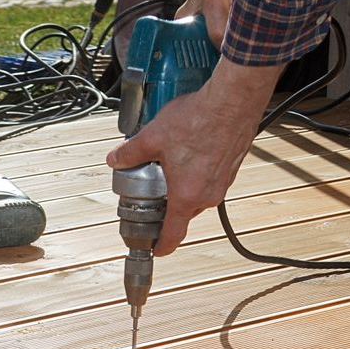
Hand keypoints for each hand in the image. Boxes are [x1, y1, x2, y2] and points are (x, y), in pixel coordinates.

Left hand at [106, 57, 280, 255]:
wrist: (233, 100)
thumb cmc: (199, 119)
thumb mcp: (153, 136)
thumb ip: (131, 152)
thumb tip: (116, 159)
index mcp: (186, 197)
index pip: (173, 235)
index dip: (161, 246)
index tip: (155, 248)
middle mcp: (207, 196)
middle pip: (184, 212)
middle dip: (169, 204)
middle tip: (156, 187)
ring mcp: (223, 184)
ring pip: (198, 194)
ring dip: (185, 185)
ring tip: (174, 161)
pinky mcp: (232, 168)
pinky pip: (211, 179)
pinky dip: (200, 172)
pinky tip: (192, 149)